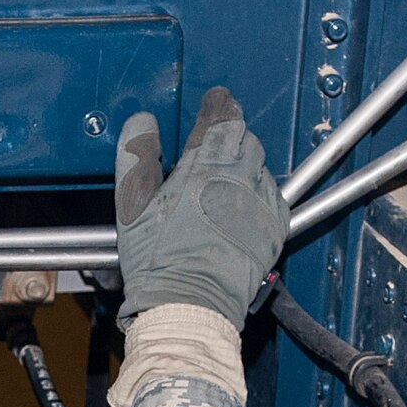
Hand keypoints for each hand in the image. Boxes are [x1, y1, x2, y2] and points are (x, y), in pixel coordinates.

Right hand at [113, 87, 288, 322]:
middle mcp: (238, 180)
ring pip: (261, 166)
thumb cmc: (158, 261)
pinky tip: (240, 206)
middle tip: (216, 144)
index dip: (218, 104)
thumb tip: (142, 123)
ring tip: (224, 180)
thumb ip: (136, 157)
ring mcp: (260, 204)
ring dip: (245, 164)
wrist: (189, 305)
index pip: (221, 117)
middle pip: (245, 138)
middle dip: (231, 136)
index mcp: (203, 168)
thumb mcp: (132, 205)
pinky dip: (260, 194)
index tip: (216, 101)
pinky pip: (274, 196)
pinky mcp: (274, 229)